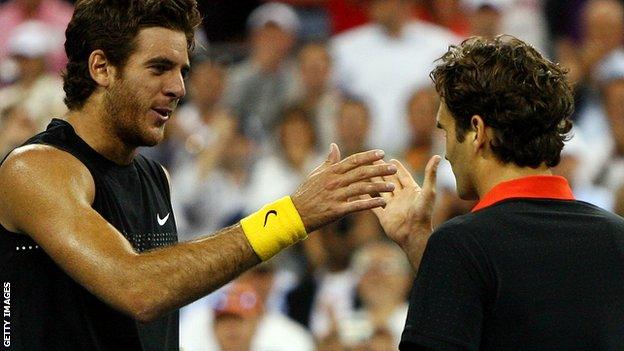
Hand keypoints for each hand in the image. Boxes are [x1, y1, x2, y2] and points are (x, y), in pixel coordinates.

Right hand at [291, 144, 396, 232]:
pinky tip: (382, 202)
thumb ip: (329, 162)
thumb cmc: (306, 193)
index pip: (353, 161)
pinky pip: (357, 206)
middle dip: (379, 170)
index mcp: (331, 172)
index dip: (368, 157)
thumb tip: (334, 146)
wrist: (296, 214)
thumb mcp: (316, 174)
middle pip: (361, 173)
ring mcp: (336, 196)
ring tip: (392, 186)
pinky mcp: (337, 210)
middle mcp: (335, 182)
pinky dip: (371, 203)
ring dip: (379, 187)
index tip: (382, 154)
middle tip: (393, 168)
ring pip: (362, 189)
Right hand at [370, 156, 440, 270]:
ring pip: (380, 191)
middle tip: (373, 161)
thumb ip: (430, 174)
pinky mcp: (383, 216)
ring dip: (373, 182)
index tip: (390, 158)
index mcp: (412, 191)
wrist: (414, 235)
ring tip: (365, 172)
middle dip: (382, 171)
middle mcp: (401, 198)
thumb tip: (437, 156)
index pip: (403, 176)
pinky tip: (358, 192)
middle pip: (390, 181)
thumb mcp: (428, 191)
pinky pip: (373, 205)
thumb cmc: (423, 214)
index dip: (397, 168)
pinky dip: (366, 199)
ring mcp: (392, 207)